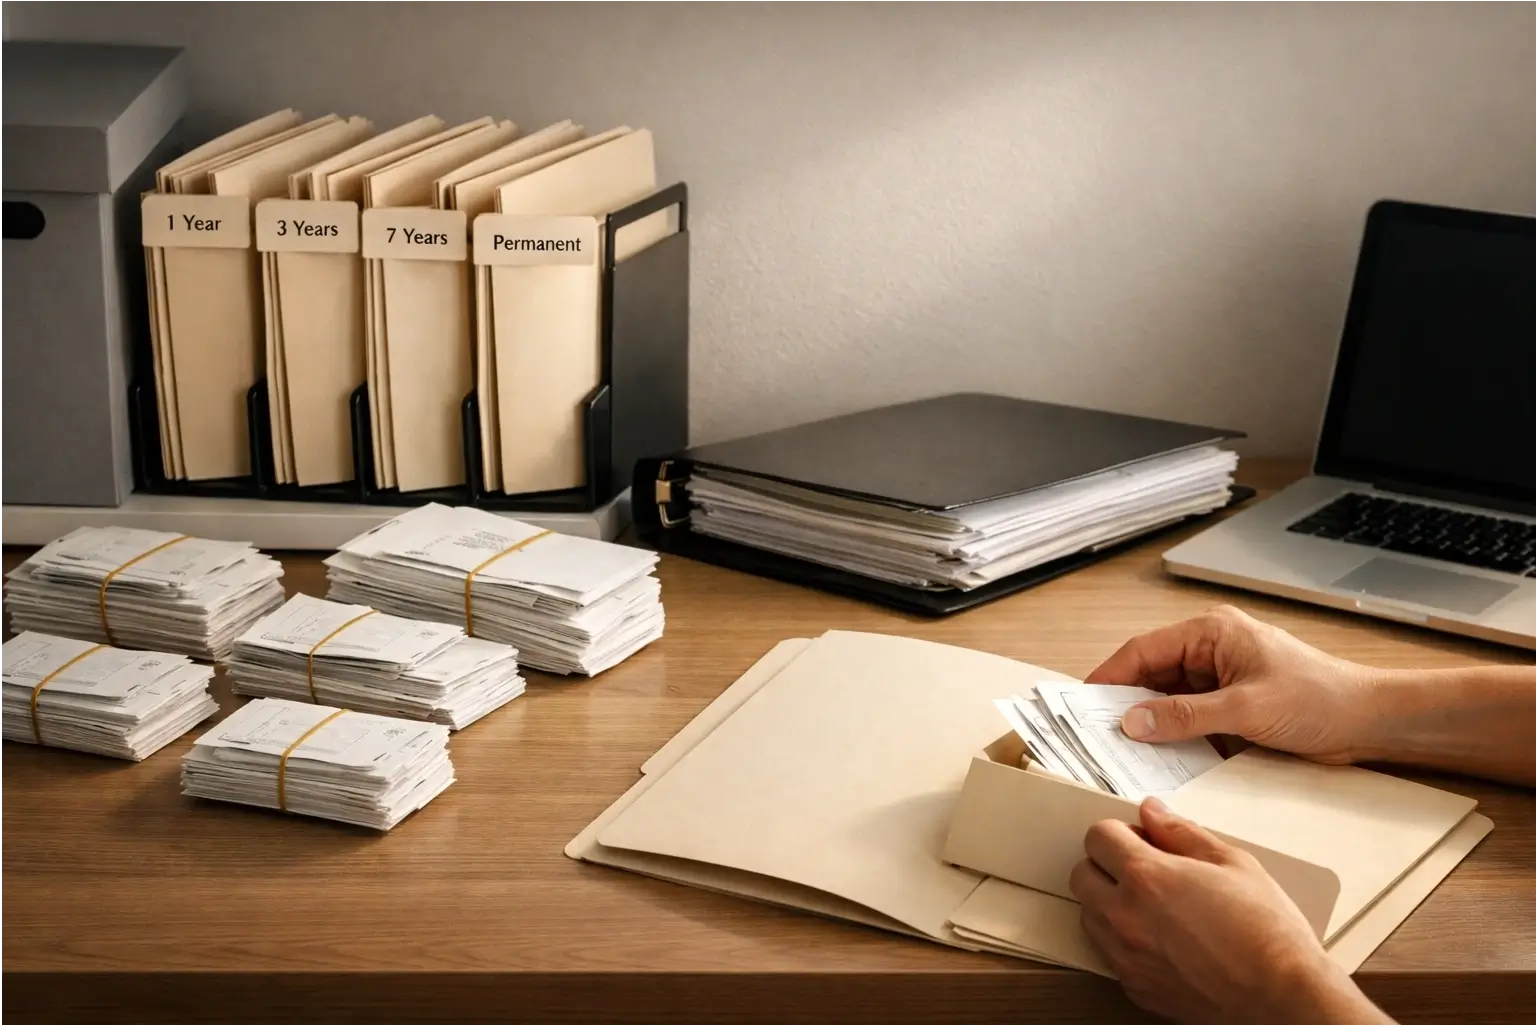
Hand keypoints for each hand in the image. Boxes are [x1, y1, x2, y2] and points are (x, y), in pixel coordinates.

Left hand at [1070, 798, 1382, 1024]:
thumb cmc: (1267, 935)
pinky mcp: (1134, 987)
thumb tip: (1154, 813)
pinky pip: (1109, 954)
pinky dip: (1124, 941)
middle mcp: (1125, 917)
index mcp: (1146, 877)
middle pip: (1082, 875)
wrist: (1282, 1000)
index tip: (1139, 838)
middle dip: (1106, 865)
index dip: (1120, 832)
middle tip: (1142, 868)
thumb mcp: (1234, 863)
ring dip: (1109, 903)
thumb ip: (1183, 832)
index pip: (1097, 837)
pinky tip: (1160, 939)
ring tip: (1154, 906)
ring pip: (1089, 916)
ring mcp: (1126, 956)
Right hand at [1087, 605, 1380, 763]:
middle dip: (1126, 703)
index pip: (1143, 650)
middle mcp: (1211, 649)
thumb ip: (1185, 715)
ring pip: (1167, 698)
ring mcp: (1221, 676)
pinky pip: (1189, 716)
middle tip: (1096, 733)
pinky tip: (1161, 756)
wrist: (1369, 721)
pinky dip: (1175, 734)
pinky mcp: (1231, 703)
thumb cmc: (1320, 699)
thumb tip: (1134, 721)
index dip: (1109, 677)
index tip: (1081, 703)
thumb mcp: (1245, 710)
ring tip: (1123, 748)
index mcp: (1211, 632)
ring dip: (1152, 722)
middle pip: (1151, 674)